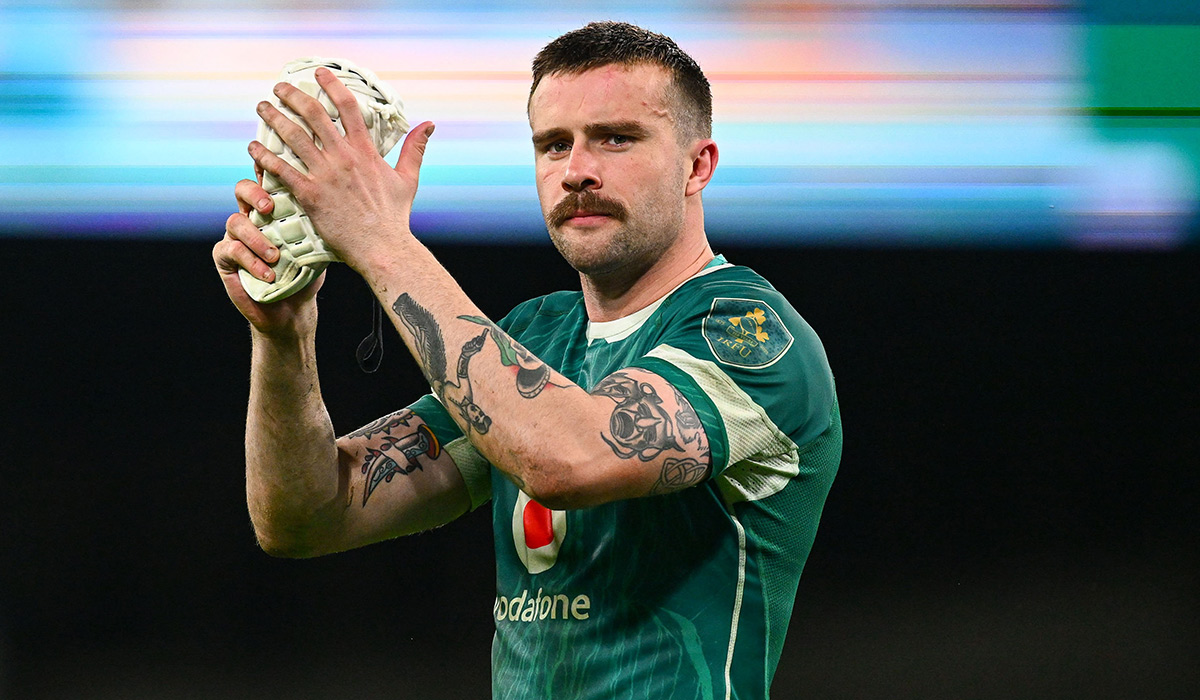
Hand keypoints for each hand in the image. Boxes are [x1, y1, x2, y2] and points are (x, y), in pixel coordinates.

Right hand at [212, 177, 323, 335]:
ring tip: (275, 255)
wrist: (292, 309)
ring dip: (257, 238)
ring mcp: (235, 237)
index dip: (267, 167)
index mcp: (272, 209)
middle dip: (254, 194)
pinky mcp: (225, 258)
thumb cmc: (306, 272)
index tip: (273, 163)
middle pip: (242, 190)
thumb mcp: (315, 245)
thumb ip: (316, 221)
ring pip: (235, 222)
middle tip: (269, 207)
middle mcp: (251, 217)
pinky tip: (268, 273)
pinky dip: (251, 262)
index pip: (267, 181)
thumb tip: (334, 202)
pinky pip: (231, 250)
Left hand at [247, 66, 435, 272]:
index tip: (319, 73)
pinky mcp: (311, 195)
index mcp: (365, 152)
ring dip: (274, 118)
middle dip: (293, 96)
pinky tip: (253, 147)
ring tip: (263, 107)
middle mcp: (344, 158)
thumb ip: (414, 149)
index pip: (347, 108)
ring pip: (293, 137)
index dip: (332, 85)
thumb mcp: (408, 179)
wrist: (383, 247)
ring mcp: (326, 176)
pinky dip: (265, 156)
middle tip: (279, 87)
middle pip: (314, 115)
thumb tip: (429, 124)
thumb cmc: (394, 217)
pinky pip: (282, 170)